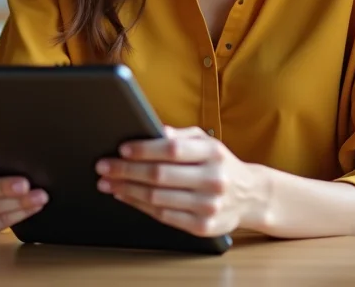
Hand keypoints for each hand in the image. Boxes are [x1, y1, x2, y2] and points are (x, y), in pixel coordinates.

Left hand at [96, 126, 264, 237]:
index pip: (172, 149)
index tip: (122, 149)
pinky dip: (140, 206)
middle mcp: (212, 179)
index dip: (144, 149)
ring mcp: (208, 205)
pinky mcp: (202, 226)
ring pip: (158, 198)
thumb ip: (180, 136)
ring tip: (108, 183)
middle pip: (159, 175)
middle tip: (103, 166)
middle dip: (126, 170)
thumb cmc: (220, 164)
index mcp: (212, 153)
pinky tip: (126, 197)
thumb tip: (153, 129)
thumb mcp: (207, 142)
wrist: (251, 196)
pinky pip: (164, 216)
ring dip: (127, 190)